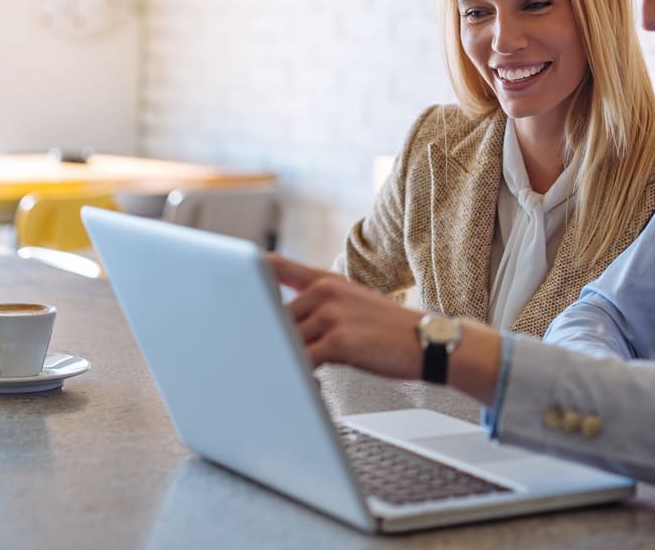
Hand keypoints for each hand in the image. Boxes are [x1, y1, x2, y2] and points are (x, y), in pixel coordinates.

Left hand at [266, 253, 504, 403]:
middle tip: (248, 360)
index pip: (273, 267)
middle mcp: (325, 292)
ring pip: (284, 341)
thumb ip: (317, 306)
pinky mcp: (339, 340)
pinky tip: (301, 387)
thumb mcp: (353, 305)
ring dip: (279, 363)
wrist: (431, 343)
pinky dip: (295, 376)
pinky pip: (301, 361)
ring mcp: (331, 314)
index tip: (222, 288)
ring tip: (278, 379)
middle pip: (273, 317)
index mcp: (326, 281)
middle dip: (263, 340)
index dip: (244, 274)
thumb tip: (280, 323)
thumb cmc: (390, 331)